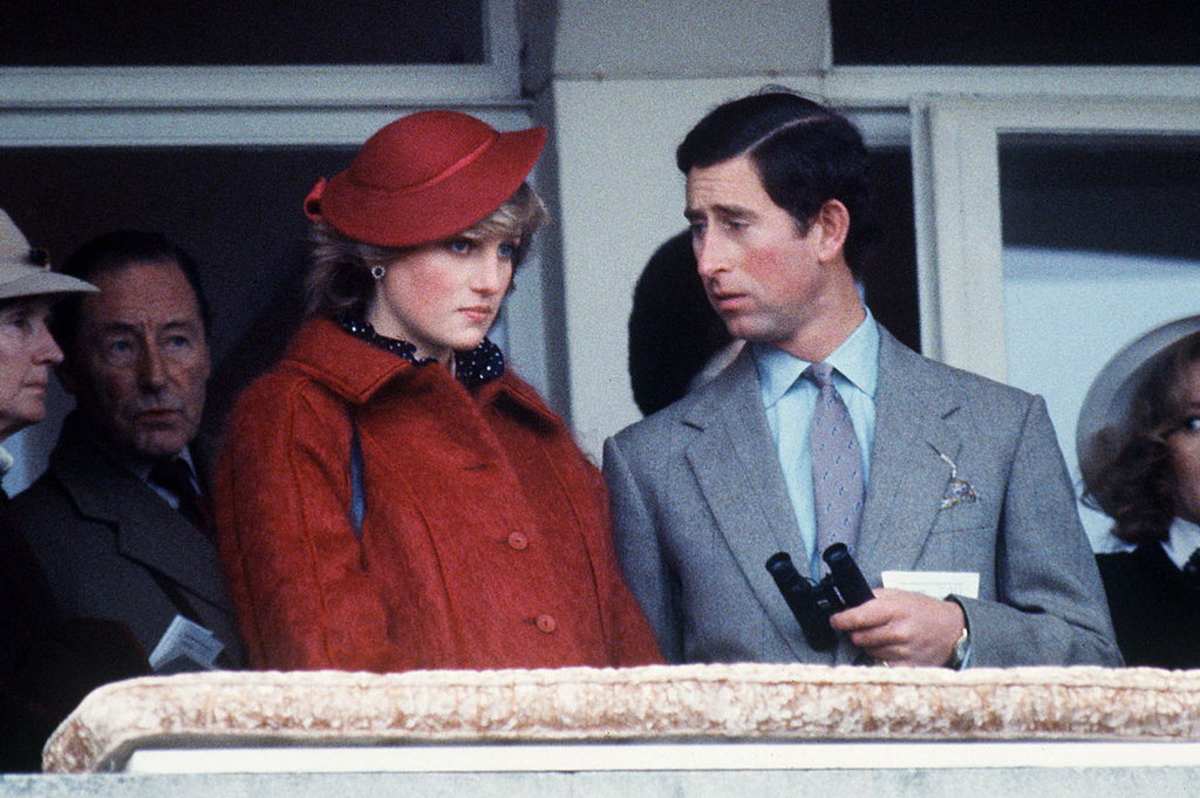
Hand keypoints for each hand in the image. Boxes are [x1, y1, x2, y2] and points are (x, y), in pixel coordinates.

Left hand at [828, 588, 964, 666]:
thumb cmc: (924, 611)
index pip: (858, 617)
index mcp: (894, 610)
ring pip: (869, 651)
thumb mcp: (899, 595)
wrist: (952, 629)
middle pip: (859, 637)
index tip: (835, 620)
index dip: (842, 620)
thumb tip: (848, 604)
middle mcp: (899, 631)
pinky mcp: (908, 666)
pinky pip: (882, 664)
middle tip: (865, 627)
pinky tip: (892, 648)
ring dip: (870, 645)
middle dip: (857, 632)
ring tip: (885, 636)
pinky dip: (883, 657)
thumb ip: (873, 598)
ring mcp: (904, 651)